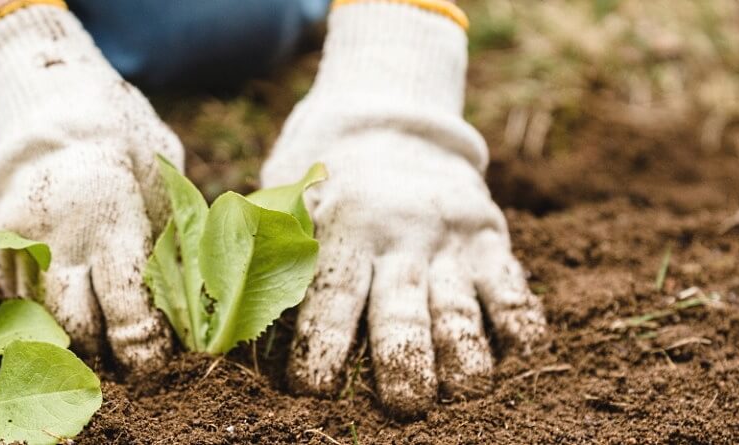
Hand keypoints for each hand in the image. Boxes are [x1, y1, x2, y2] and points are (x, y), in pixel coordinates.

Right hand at [0, 5, 179, 368]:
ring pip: (40, 316)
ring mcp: (17, 238)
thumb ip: (169, 243)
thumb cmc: (124, 140)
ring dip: (68, 335)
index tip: (154, 364)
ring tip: (94, 338)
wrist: (50, 98)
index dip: (143, 350)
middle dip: (101, 352)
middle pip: (75, 326)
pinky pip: (16, 293)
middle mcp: (58, 235)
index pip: (127, 312)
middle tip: (123, 360)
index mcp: (110, 219)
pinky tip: (63, 300)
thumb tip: (187, 309)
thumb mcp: (163, 182)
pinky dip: (41, 305)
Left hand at [266, 138, 544, 414]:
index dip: (322, 343)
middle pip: (401, 307)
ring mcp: (448, 238)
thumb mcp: (288, 204)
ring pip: (459, 303)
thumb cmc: (325, 189)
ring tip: (465, 388)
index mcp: (342, 229)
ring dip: (464, 351)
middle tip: (406, 403)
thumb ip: (262, 253)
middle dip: (403, 358)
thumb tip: (219, 314)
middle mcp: (399, 236)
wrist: (390, 125)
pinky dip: (519, 317)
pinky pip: (510, 283)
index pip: (331, 294)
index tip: (314, 387)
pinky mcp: (489, 237)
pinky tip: (519, 349)